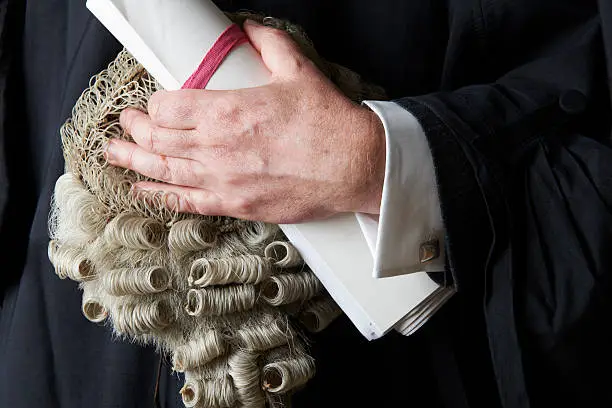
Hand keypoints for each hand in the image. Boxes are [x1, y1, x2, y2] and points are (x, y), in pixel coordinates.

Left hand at [105, 19, 384, 223]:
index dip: (154, 104)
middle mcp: (216, 147)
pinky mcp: (235, 205)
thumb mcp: (297, 71)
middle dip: (134, 128)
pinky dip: (158, 195)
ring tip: (113, 152)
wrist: (353, 166)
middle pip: (157, 137)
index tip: (154, 104)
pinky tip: (141, 188)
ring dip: (133, 159)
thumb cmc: (328, 122)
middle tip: (125, 124)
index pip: (167, 106)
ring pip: (162, 169)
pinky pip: (185, 202)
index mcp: (227, 110)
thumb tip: (252, 29)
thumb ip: (268, 44)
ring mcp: (223, 179)